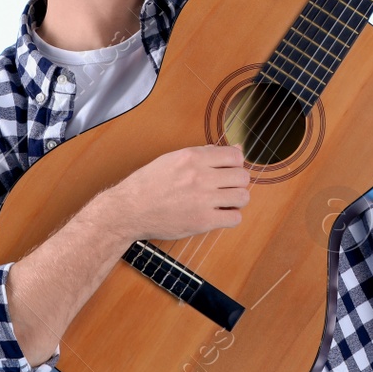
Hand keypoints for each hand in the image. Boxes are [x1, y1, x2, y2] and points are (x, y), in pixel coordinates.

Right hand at [96, 144, 251, 242]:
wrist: (129, 209)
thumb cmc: (149, 184)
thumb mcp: (173, 159)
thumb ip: (205, 154)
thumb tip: (236, 150)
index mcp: (193, 157)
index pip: (235, 155)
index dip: (235, 164)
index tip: (228, 171)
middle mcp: (200, 176)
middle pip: (242, 176)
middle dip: (237, 182)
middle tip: (225, 188)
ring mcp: (202, 199)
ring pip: (243, 197)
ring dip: (236, 200)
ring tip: (224, 202)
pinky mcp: (202, 221)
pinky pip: (234, 218)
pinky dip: (230, 217)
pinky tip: (218, 215)